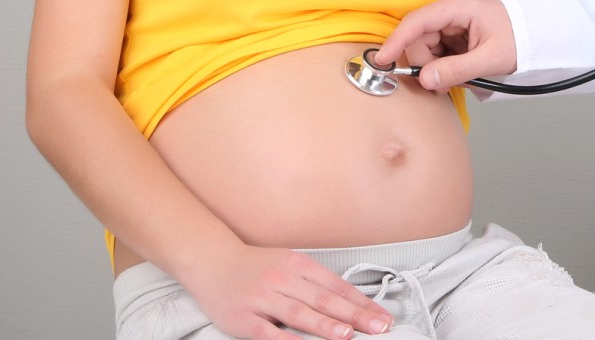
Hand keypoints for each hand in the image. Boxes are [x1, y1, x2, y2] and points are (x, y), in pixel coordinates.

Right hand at [181, 242, 393, 338]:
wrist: (212, 262)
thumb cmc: (256, 267)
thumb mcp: (289, 264)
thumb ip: (314, 284)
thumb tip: (349, 305)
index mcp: (299, 265)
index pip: (337, 287)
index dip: (362, 303)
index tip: (383, 317)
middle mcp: (283, 280)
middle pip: (324, 300)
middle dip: (355, 315)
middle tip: (379, 327)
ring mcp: (263, 299)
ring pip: (299, 313)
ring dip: (325, 325)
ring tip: (348, 334)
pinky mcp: (244, 319)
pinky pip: (268, 333)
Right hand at [377, 0, 516, 90]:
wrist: (537, 32)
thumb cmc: (520, 38)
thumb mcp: (491, 58)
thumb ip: (457, 70)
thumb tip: (425, 79)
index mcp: (458, 6)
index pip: (417, 22)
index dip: (397, 42)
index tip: (382, 61)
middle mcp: (450, 7)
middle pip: (419, 38)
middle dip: (426, 63)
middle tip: (444, 83)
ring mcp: (451, 17)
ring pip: (426, 45)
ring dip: (436, 65)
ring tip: (459, 75)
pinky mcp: (453, 28)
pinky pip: (436, 48)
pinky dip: (443, 62)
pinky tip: (460, 67)